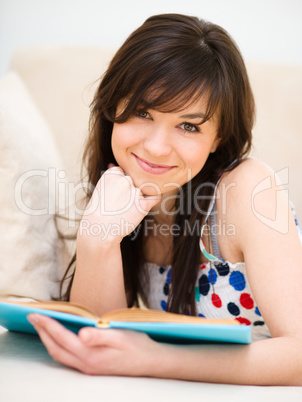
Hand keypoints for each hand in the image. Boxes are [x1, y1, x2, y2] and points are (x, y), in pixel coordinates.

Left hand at [27, 314, 159, 375]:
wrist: (151, 362)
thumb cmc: (137, 345)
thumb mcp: (121, 336)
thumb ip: (100, 335)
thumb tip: (81, 334)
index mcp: (90, 354)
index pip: (62, 337)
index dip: (47, 325)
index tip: (35, 314)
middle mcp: (86, 364)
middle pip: (55, 348)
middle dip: (42, 332)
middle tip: (32, 317)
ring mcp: (88, 368)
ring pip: (59, 355)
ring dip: (47, 340)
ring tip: (41, 326)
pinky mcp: (92, 368)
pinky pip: (67, 359)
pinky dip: (57, 348)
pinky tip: (59, 340)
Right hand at [78, 164, 160, 245]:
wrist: (99, 230)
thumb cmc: (98, 211)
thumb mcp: (100, 189)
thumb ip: (110, 176)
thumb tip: (113, 164)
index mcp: (113, 173)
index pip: (124, 172)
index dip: (121, 183)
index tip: (115, 194)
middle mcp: (125, 179)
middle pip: (134, 180)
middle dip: (130, 190)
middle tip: (120, 204)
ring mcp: (135, 191)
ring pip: (144, 189)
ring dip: (138, 197)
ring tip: (126, 209)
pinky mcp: (143, 204)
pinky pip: (155, 197)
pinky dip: (153, 199)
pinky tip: (146, 204)